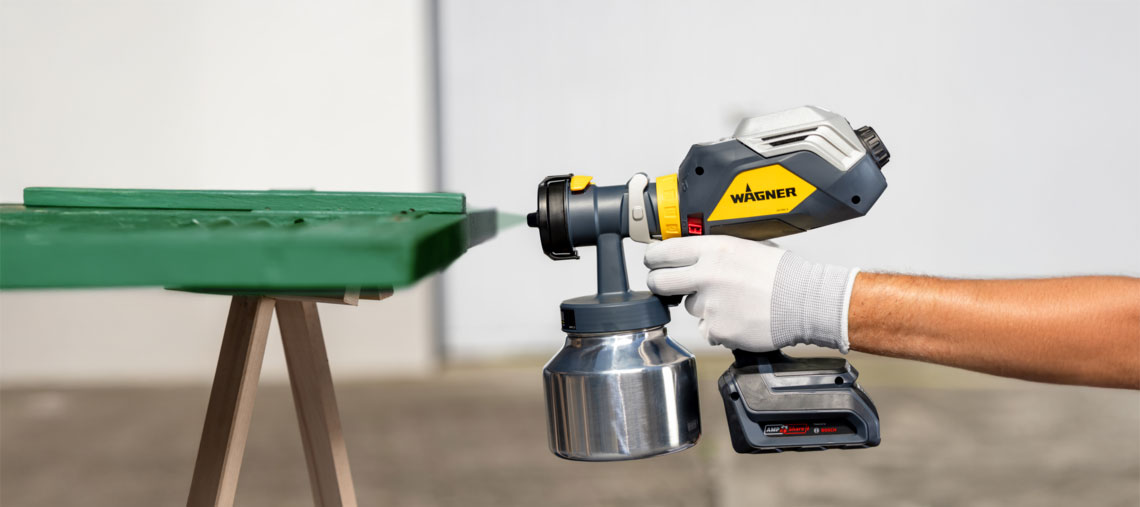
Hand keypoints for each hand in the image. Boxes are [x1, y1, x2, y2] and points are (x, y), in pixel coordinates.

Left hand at [644, 236, 856, 352]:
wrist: (805, 302)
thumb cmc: (782, 274)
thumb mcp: (746, 246)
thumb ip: (715, 251)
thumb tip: (691, 254)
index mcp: (713, 250)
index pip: (663, 251)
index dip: (654, 258)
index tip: (654, 261)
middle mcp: (706, 275)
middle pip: (658, 281)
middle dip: (659, 283)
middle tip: (668, 285)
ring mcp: (709, 305)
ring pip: (688, 307)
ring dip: (702, 306)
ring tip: (732, 302)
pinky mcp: (716, 329)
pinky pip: (706, 329)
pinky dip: (718, 326)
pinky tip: (738, 317)